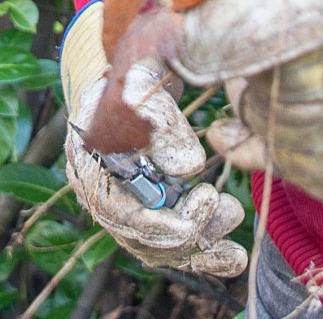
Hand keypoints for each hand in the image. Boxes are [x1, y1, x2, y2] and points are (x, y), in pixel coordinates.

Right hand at [60, 2, 247, 275]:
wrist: (138, 66)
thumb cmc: (139, 64)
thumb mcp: (145, 74)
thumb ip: (161, 116)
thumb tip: (188, 169)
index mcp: (88, 158)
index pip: (115, 208)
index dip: (157, 220)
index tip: (203, 202)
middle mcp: (101, 188)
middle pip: (138, 234)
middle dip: (186, 229)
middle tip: (224, 204)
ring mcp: (125, 201)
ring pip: (158, 245)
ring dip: (198, 241)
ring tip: (233, 214)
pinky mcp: (150, 208)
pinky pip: (173, 242)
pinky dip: (202, 252)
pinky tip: (234, 259)